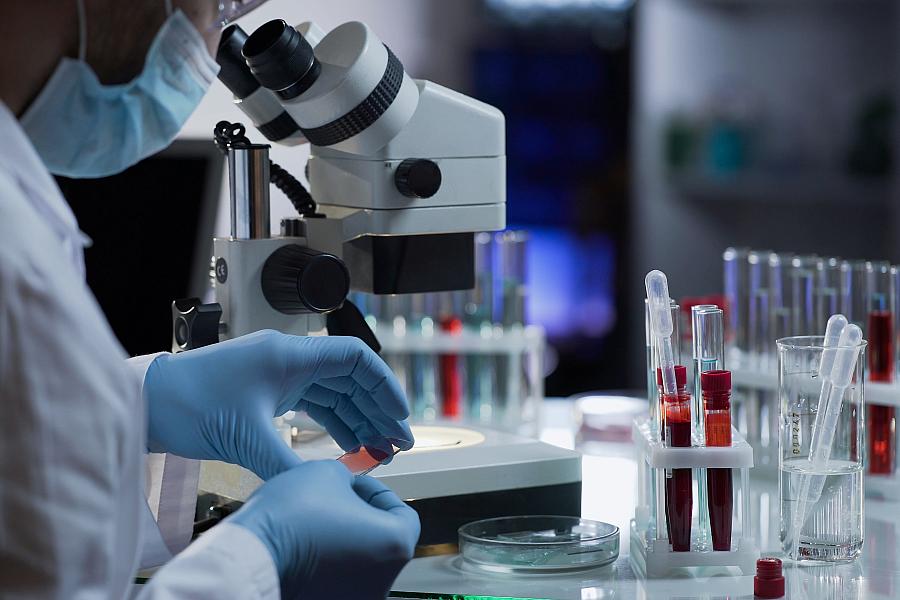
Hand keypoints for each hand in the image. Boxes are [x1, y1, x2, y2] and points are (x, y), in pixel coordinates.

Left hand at [144, 330, 412, 479]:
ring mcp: (279, 375)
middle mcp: (290, 360)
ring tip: (381, 450)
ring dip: (359, 420)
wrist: (149, 403)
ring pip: (334, 394)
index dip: (383, 385)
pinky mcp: (268, 392)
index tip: (400, 414)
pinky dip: (334, 425)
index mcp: (290, 355)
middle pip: (350, 379)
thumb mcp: (245, 437)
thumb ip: (288, 463)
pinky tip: (349, 447)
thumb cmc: (188, 404)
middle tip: (399, 442)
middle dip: (378, 410)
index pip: (355, 358)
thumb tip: (322, 487)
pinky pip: (313, 405)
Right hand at [229, 461, 419, 598]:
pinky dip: (326, 561)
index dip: (378, 492)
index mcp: (395, 545)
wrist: (250, 554)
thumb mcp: (328, 472)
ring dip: (344, 538)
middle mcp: (382, 580)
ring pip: (359, 561)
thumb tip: (348, 486)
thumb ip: (350, 477)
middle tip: (335, 498)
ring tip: (315, 520)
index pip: (403, 513)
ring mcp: (355, 598)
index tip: (356, 483)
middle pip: (382, 540)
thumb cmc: (292, 514)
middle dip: (360, 515)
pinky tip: (304, 543)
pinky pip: (336, 579)